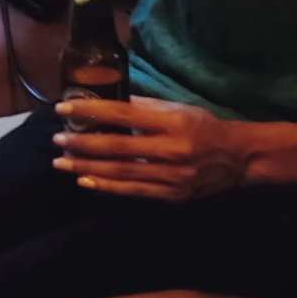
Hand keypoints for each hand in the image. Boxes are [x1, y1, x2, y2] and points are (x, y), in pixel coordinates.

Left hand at [53, 94, 261, 203]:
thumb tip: (109, 101)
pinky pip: (132, 191)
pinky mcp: (171, 196)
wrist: (239, 160)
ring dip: (87, 168)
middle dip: (82, 144)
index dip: (90, 112)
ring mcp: (170, 177)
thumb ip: (146, 107)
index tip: (63, 108)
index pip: (122, 115)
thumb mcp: (180, 108)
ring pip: (120, 173)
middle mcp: (170, 150)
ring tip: (61, 163)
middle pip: (117, 147)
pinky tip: (85, 182)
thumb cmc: (206, 128)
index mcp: (172, 123)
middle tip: (56, 140)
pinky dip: (106, 187)